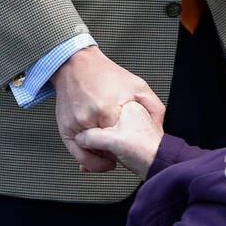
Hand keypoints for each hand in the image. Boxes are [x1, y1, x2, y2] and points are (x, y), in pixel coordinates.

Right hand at [51, 45, 164, 172]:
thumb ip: (154, 108)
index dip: (132, 151)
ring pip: (93, 155)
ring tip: (112, 153)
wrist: (76, 64)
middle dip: (119, 154)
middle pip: (108, 151)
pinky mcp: (64, 129)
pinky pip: (77, 154)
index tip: (137, 151)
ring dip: (103, 158)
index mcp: (109, 110)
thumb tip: (160, 130)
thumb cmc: (107, 74)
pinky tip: (97, 157)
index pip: (124, 145)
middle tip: (126, 153)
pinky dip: (88, 160)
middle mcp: (89, 119)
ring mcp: (75, 126)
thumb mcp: (138, 86)